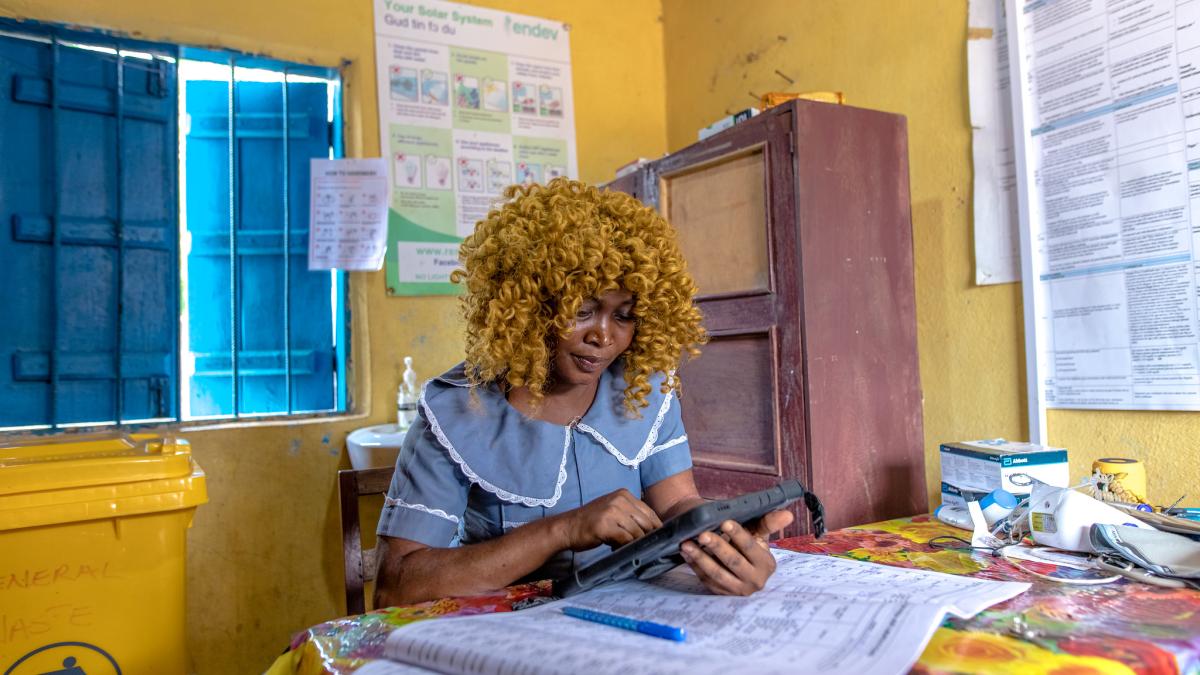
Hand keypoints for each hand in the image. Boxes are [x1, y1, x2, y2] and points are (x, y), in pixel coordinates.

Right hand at [557, 488, 662, 550]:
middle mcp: (620, 500)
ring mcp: (612, 512)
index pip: (650, 512)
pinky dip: (624, 547)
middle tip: (639, 547)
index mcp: (624, 494)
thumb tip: (654, 529)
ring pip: (637, 533)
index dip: (655, 528)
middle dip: (645, 537)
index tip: (654, 540)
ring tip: (623, 546)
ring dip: (633, 544)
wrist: (567, 527)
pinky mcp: (606, 526)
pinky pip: (626, 539)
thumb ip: (631, 515)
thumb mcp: (613, 510)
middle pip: (646, 523)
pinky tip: (616, 548)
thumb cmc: (592, 521)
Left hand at [679, 509, 793, 595]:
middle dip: (717, 547)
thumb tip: (788, 515)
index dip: (738, 535)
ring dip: (700, 558)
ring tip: (687, 544)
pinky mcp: (721, 593)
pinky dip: (694, 566)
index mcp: (767, 565)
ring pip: (717, 574)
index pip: (751, 548)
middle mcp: (754, 581)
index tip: (724, 523)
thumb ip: (769, 523)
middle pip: (733, 562)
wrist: (734, 558)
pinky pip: (706, 580)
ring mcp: (737, 590)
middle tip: (702, 534)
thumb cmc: (746, 542)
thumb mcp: (758, 532)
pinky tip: (685, 553)